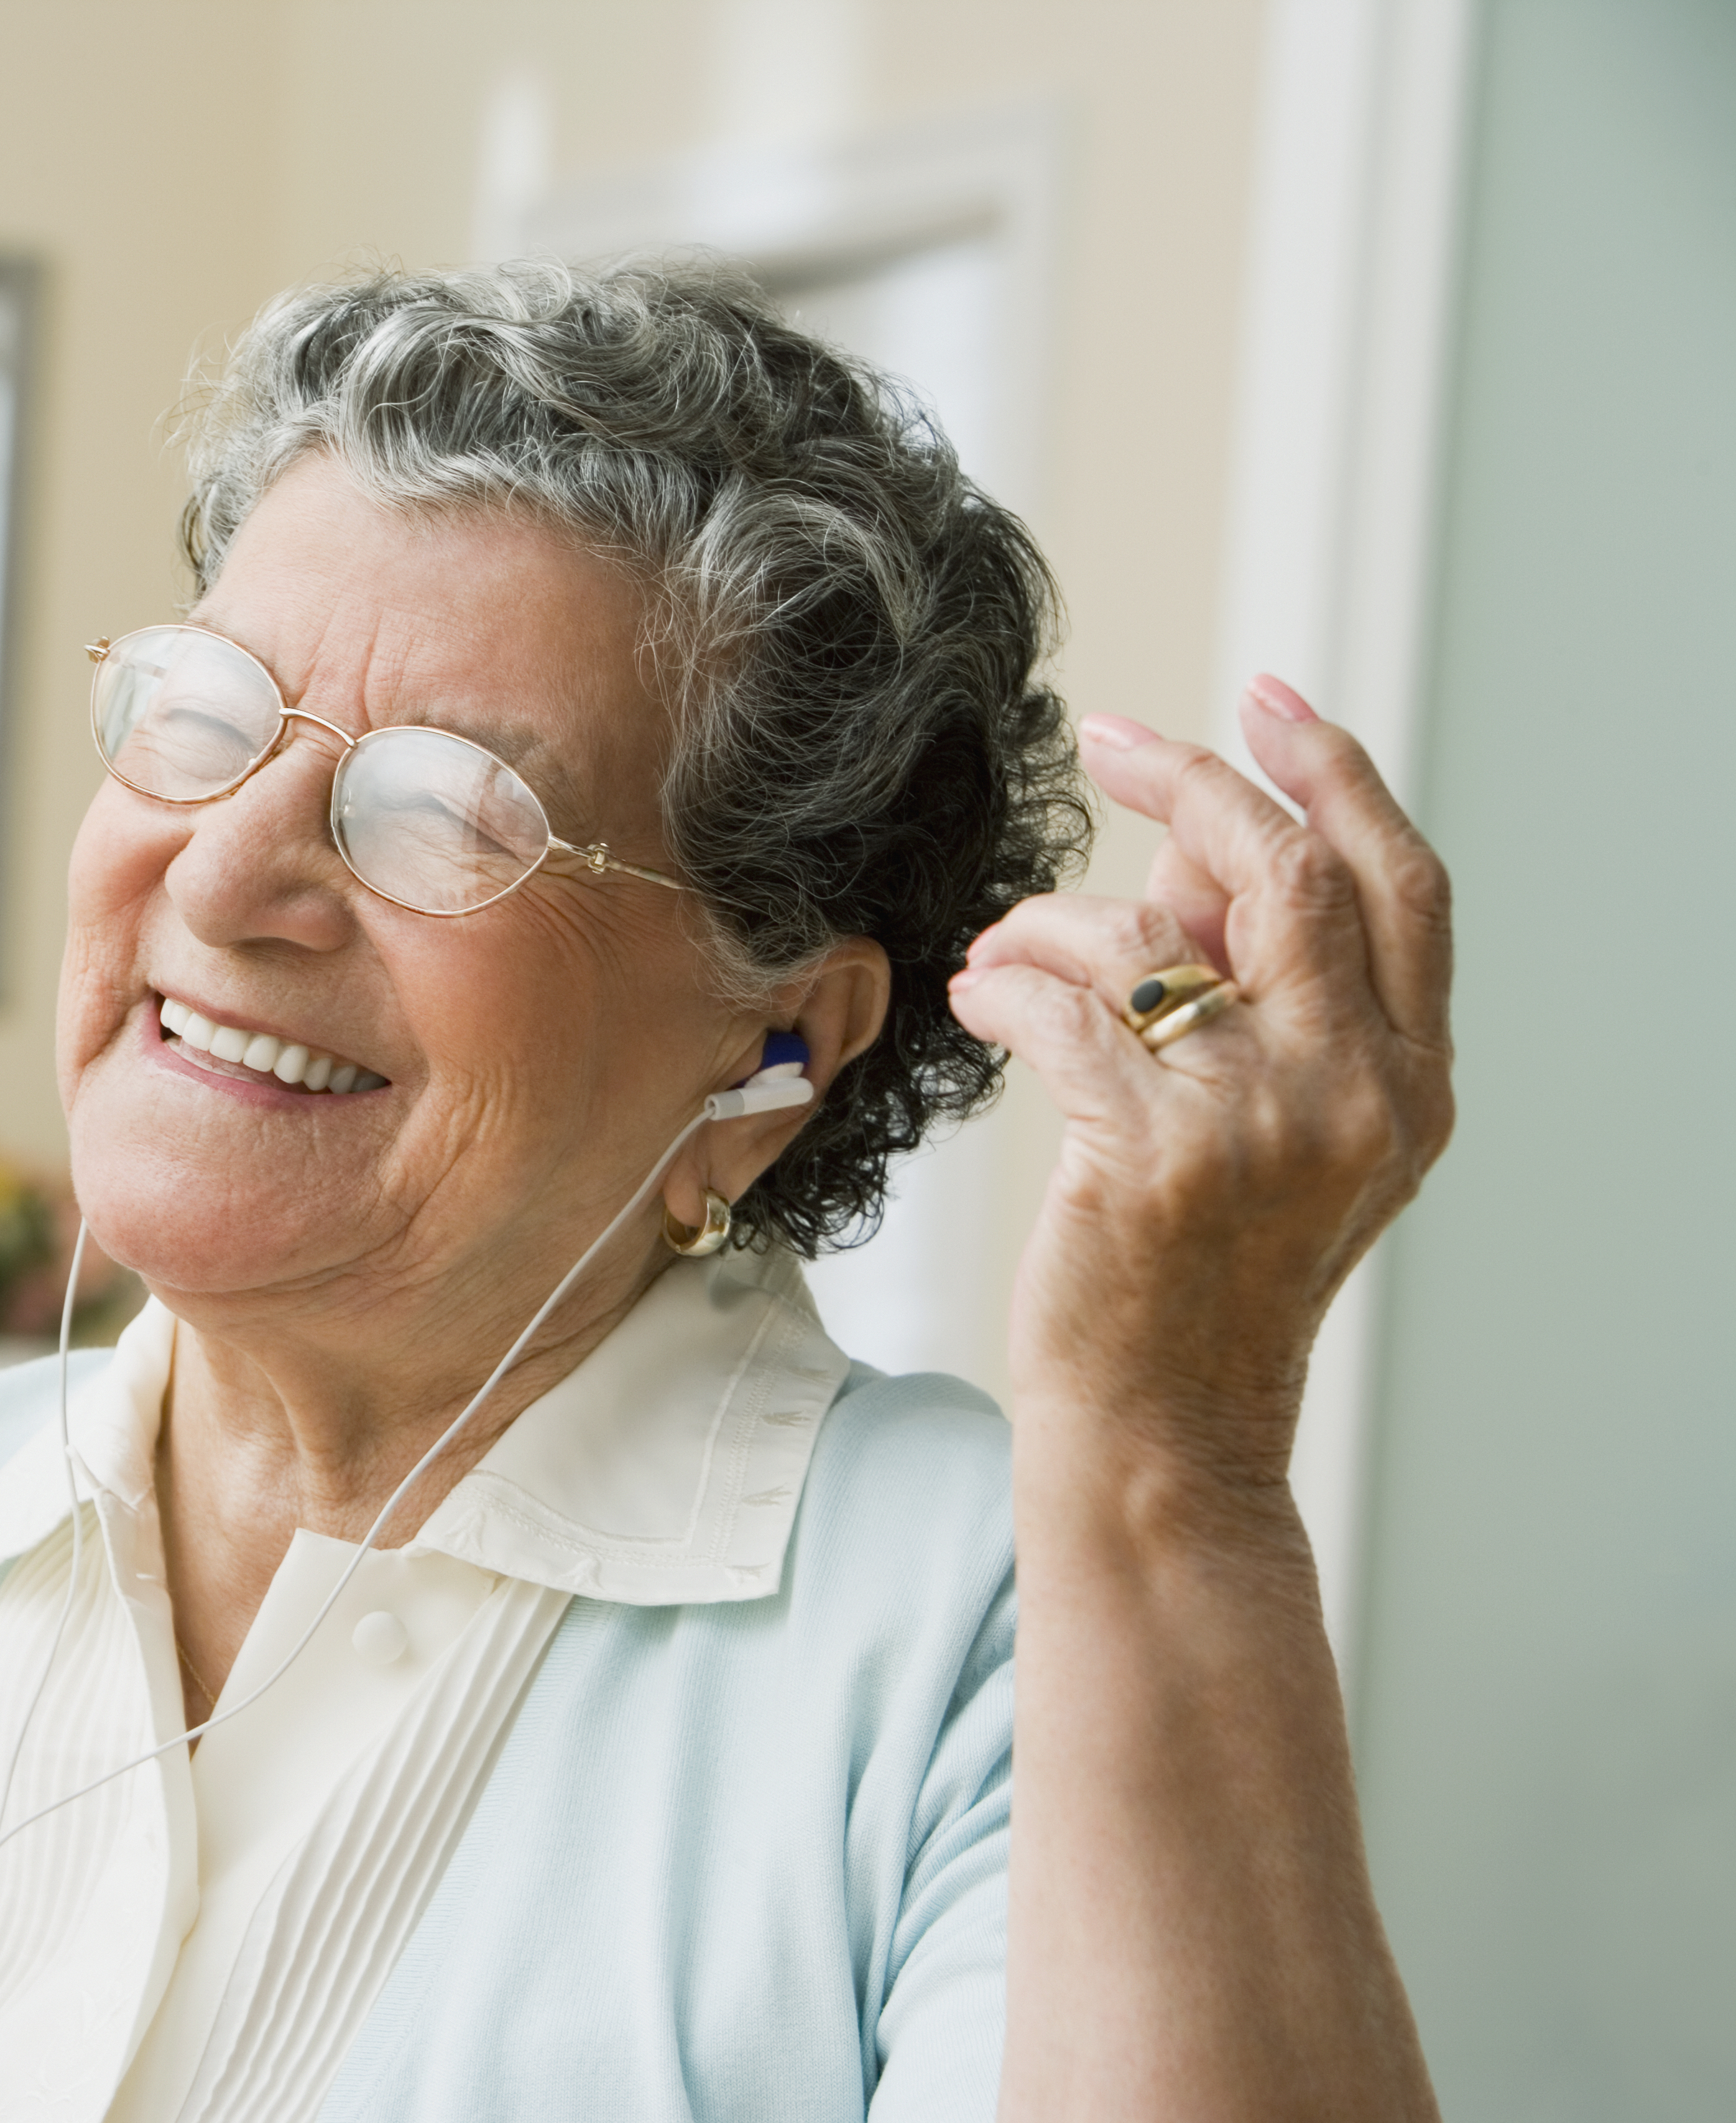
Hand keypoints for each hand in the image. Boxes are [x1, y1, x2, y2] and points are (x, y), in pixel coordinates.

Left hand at [950, 676, 1453, 1494]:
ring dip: (1051, 921)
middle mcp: (1359, 1092)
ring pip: (1150, 933)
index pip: (1400, 885)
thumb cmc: (1201, 1274)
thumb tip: (1206, 857)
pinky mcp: (1153, 1153)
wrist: (1162, 1428)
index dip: (1334, 777)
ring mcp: (1261, 1122)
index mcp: (1412, 1082)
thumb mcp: (1287, 1136)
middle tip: (1110, 739)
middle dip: (1195, 781)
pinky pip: (1062, 1006)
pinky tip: (979, 1000)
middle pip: (1288, 873)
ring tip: (1004, 958)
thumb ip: (1271, 998)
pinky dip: (1004, 984)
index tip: (1267, 703)